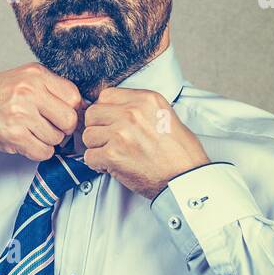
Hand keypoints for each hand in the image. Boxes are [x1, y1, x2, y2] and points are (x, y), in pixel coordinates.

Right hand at [0, 63, 84, 161]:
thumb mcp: (26, 78)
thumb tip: (83, 107)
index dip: (73, 110)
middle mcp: (30, 92)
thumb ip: (53, 88)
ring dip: (48, 141)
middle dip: (64, 129)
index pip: (74, 97)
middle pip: (70, 120)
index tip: (64, 115)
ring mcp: (22, 114)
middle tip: (51, 127)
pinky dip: (39, 151)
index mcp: (36, 75)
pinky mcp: (15, 135)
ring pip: (57, 139)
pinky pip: (44, 152)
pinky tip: (28, 141)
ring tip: (33, 132)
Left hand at [80, 87, 209, 199]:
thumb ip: (139, 108)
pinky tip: (111, 166)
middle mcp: (132, 113)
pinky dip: (97, 164)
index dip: (105, 111)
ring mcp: (121, 133)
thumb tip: (114, 108)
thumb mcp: (166, 115)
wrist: (185, 179)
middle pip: (92, 113)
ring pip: (88, 135)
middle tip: (109, 140)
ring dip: (97, 147)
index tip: (110, 122)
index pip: (106, 95)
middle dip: (98, 128)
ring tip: (113, 154)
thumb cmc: (180, 153)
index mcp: (146, 99)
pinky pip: (89, 156)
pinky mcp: (113, 154)